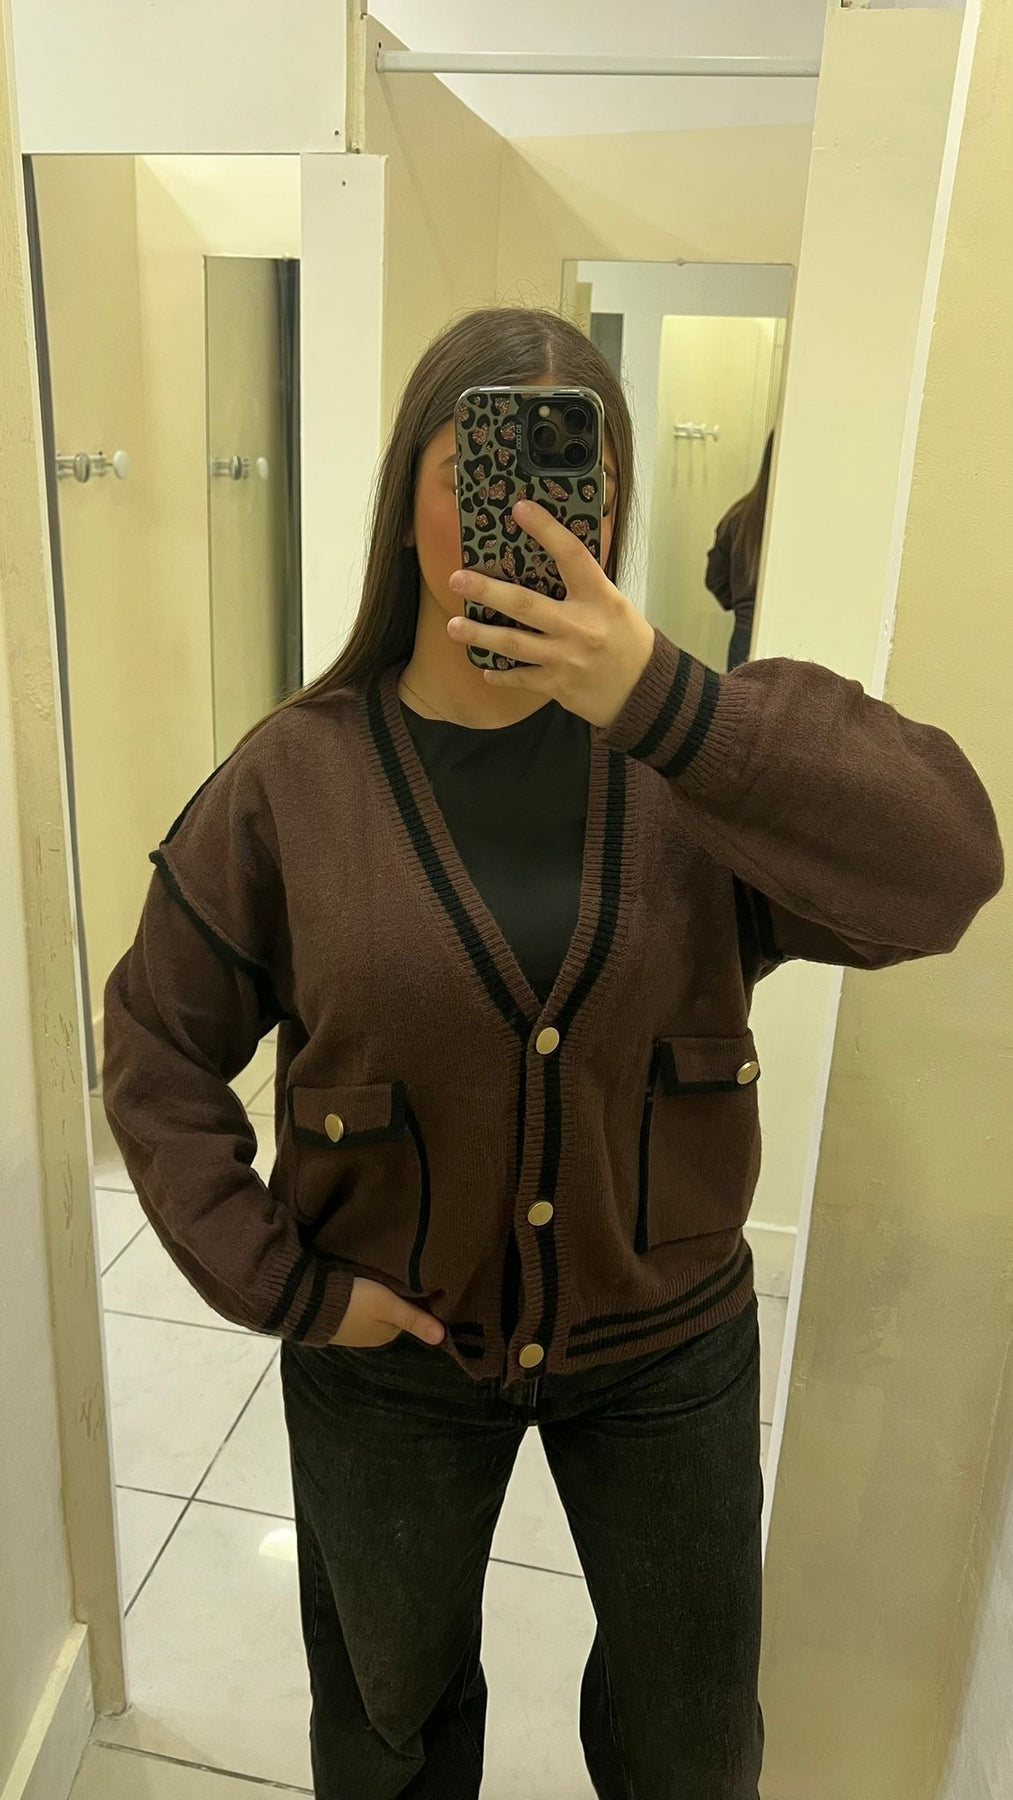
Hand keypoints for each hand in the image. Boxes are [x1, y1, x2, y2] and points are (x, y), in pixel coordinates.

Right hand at [328, 1277, 445, 1347]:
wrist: (309, 1302)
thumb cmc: (354, 1302)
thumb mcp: (389, 1306)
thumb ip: (415, 1319)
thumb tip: (443, 1339)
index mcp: (387, 1335)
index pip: (412, 1316)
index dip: (419, 1300)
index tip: (425, 1280)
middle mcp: (372, 1336)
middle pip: (395, 1314)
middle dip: (401, 1299)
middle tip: (406, 1274)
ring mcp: (353, 1329)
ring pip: (377, 1311)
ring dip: (382, 1298)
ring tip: (386, 1277)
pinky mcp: (338, 1318)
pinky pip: (359, 1308)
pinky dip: (365, 1299)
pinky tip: (364, 1285)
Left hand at [446, 498, 654, 730]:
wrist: (644, 690)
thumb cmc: (627, 640)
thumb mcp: (614, 604)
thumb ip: (583, 587)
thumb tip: (547, 558)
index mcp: (599, 597)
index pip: (571, 555)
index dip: (546, 530)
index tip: (520, 509)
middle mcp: (580, 625)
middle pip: (525, 604)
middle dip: (487, 590)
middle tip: (457, 579)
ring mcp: (566, 657)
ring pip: (514, 643)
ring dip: (480, 634)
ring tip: (453, 626)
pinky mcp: (558, 685)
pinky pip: (522, 677)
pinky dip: (502, 674)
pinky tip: (486, 668)